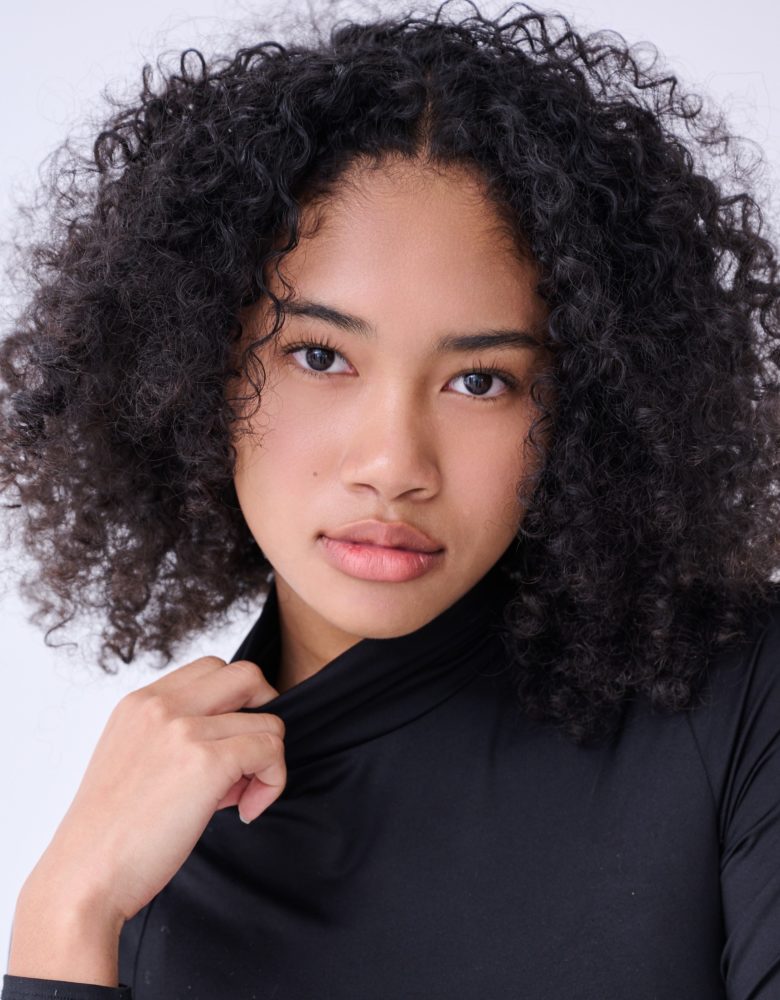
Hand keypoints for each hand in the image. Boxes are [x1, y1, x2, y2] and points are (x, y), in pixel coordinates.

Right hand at [24, 656, 285, 928]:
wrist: (84, 879)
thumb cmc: (113, 834)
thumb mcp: (135, 760)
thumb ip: (177, 736)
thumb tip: (239, 740)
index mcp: (139, 702)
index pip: (213, 669)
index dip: (235, 703)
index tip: (226, 747)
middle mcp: (160, 705)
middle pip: (247, 675)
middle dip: (263, 713)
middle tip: (249, 760)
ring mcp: (183, 730)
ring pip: (269, 721)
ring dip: (266, 762)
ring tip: (236, 799)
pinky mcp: (206, 762)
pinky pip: (270, 751)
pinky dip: (272, 782)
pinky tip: (246, 811)